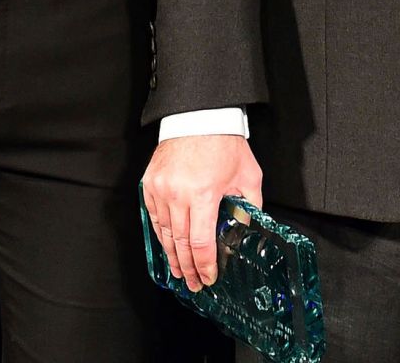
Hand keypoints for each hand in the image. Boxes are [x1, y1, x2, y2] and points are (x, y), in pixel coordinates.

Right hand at [141, 134, 262, 291]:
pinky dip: (159, 234)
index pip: (201, 242)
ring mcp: (161, 189)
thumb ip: (249, 204)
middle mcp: (178, 194)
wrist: (199, 116)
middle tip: (192, 283)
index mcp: (204, 194)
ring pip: (164, 232)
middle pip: (180, 243)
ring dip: (171, 255)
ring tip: (178, 270)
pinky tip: (166, 245)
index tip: (208, 277)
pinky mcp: (150, 183)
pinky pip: (152, 216)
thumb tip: (249, 226)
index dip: (204, 265)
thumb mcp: (248, 175)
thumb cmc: (223, 142)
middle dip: (187, 267)